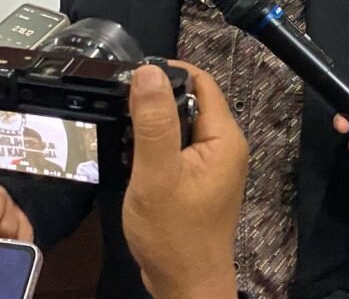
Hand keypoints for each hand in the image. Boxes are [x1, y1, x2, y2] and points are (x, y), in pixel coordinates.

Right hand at [123, 63, 246, 298]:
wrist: (184, 284)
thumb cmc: (174, 236)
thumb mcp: (157, 175)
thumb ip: (154, 122)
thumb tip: (149, 72)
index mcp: (224, 137)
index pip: (201, 82)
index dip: (168, 73)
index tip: (133, 79)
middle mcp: (224, 145)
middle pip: (190, 99)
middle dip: (157, 101)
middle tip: (124, 112)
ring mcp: (212, 162)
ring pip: (181, 123)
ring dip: (153, 125)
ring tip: (128, 138)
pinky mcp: (198, 177)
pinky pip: (177, 146)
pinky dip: (155, 147)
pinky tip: (137, 160)